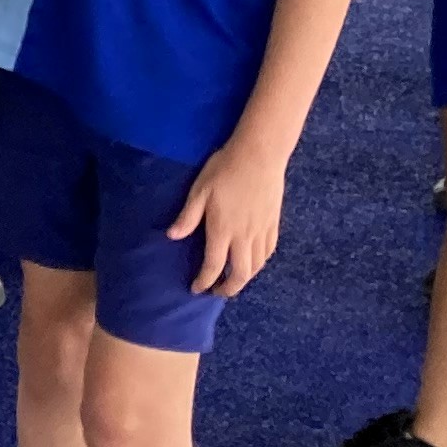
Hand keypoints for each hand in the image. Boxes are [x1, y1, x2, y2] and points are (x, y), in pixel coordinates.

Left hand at [168, 129, 288, 295]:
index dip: (204, 281)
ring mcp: (262, 231)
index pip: (214, 265)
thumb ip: (188, 216)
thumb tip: (172, 237)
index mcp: (223, 229)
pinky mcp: (274, 223)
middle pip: (241, 274)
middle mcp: (245, 236)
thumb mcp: (200, 190)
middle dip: (228, 288)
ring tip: (234, 279)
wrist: (260, 154)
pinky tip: (254, 261)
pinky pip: (269, 251)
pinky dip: (260, 263)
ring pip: (257, 266)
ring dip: (245, 278)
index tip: (196, 288)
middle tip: (217, 291)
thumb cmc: (225, 169)